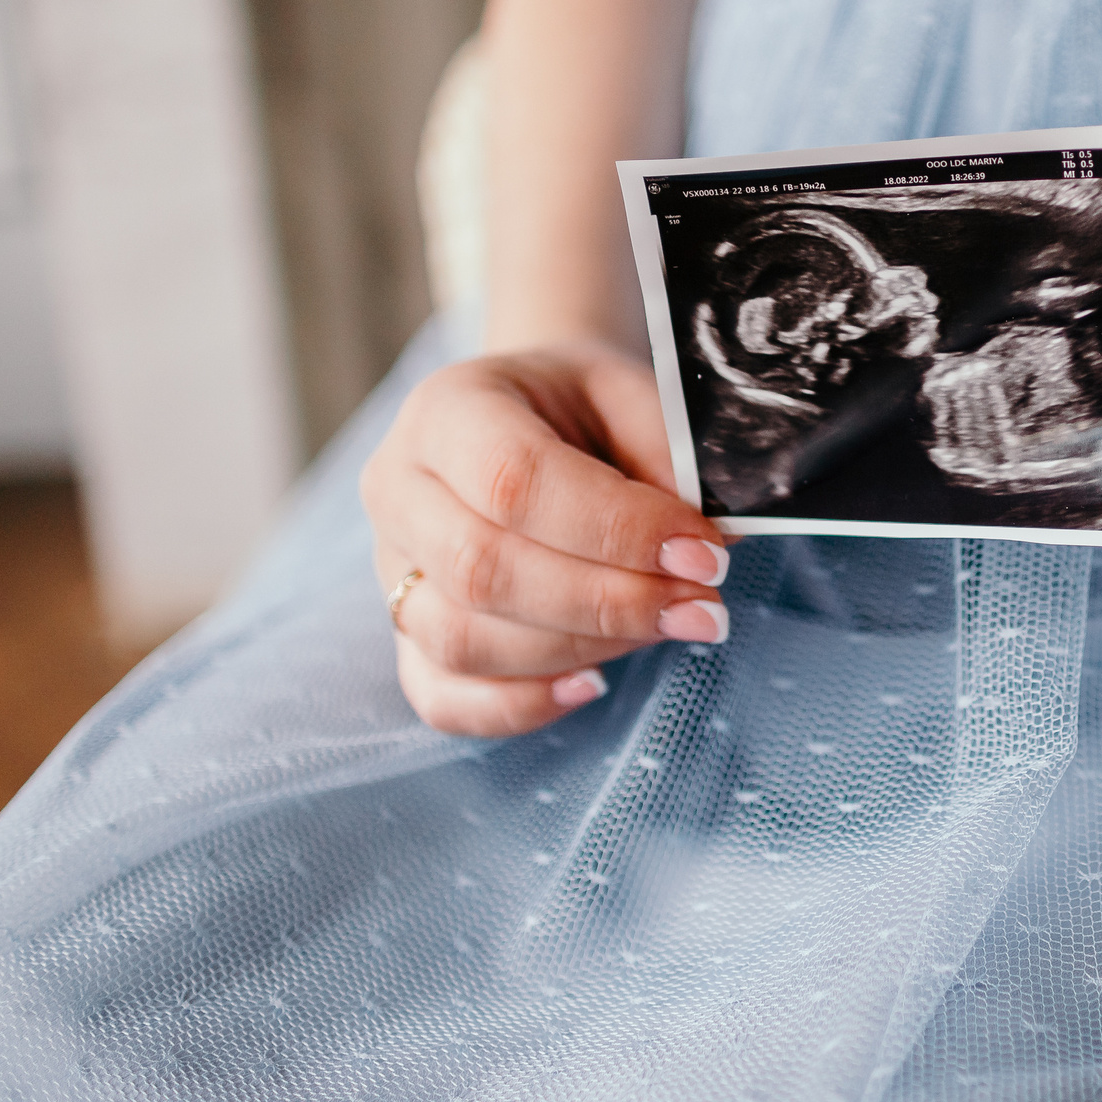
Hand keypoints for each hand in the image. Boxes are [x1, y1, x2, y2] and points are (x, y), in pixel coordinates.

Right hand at [359, 343, 732, 735]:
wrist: (527, 417)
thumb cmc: (582, 408)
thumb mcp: (629, 394)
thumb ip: (666, 456)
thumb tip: (712, 541)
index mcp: (447, 408)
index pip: (514, 480)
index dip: (616, 529)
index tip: (704, 552)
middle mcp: (399, 489)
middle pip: (483, 570)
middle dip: (609, 602)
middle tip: (703, 605)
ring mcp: (390, 568)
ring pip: (464, 641)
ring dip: (581, 650)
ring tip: (667, 626)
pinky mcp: (406, 632)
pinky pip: (441, 696)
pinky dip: (520, 706)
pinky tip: (593, 685)